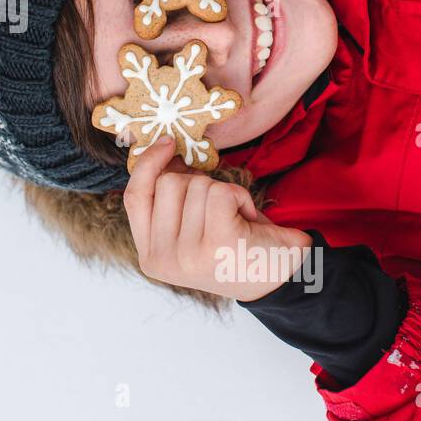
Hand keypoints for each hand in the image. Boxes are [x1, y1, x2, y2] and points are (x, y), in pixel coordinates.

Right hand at [123, 137, 312, 301]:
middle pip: (167, 183)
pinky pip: (221, 192)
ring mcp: (189, 254)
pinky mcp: (219, 243)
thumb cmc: (237, 248)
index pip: (134, 198)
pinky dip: (239, 196)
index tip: (167, 143)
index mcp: (152, 257)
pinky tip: (247, 218)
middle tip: (220, 209)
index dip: (147, 164)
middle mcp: (164, 260)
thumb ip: (167, 201)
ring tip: (236, 218)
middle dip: (198, 182)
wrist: (285, 278)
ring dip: (223, 191)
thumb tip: (162, 150)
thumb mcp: (190, 229)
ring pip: (196, 184)